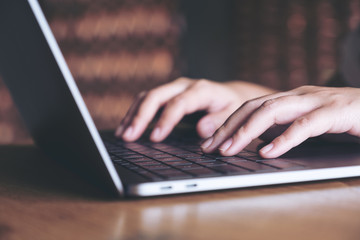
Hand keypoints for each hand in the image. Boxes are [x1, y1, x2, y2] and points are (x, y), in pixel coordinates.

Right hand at [116, 77, 274, 141]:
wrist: (229, 95)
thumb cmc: (231, 106)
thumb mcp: (232, 114)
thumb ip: (219, 121)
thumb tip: (201, 129)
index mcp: (201, 90)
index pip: (179, 103)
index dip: (165, 120)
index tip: (155, 138)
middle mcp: (184, 86)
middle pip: (156, 96)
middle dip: (140, 116)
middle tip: (128, 136)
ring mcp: (173, 88)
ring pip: (147, 97)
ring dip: (133, 115)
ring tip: (122, 134)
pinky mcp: (167, 94)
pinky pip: (146, 101)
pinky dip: (135, 113)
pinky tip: (126, 127)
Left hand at [201, 86, 359, 157]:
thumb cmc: (343, 116)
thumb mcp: (307, 123)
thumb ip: (284, 129)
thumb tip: (259, 143)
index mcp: (288, 99)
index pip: (249, 108)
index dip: (226, 124)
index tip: (209, 143)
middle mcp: (297, 96)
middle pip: (253, 107)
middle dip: (228, 127)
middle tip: (209, 148)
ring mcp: (316, 101)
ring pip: (272, 111)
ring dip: (246, 131)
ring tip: (228, 149)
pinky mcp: (335, 112)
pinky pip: (306, 125)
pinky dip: (285, 139)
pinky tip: (268, 152)